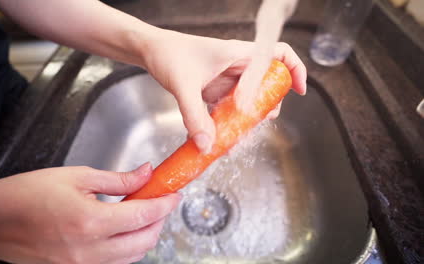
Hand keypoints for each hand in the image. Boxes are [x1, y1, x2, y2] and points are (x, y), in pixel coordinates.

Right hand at [0, 164, 180, 263]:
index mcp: (91, 221)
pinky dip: (128, 249)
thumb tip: (146, 173)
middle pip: (145, 240)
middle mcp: (90, 250)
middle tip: (161, 201)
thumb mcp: (76, 176)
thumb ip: (117, 179)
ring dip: (146, 236)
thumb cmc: (26, 194)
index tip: (173, 193)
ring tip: (144, 214)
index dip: (165, 203)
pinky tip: (125, 231)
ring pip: (133, 257)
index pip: (144, 215)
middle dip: (160, 220)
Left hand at [144, 30, 305, 153]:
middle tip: (263, 120)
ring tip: (241, 136)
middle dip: (269, 104)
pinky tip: (221, 137)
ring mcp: (226, 78)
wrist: (150, 51)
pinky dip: (230, 122)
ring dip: (248, 118)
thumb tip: (207, 145)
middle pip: (267, 83)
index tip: (299, 91)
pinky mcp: (215, 89)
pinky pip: (230, 107)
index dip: (294, 70)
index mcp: (238, 53)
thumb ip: (195, 116)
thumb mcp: (183, 86)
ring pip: (249, 98)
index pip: (277, 54)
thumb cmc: (168, 55)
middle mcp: (236, 65)